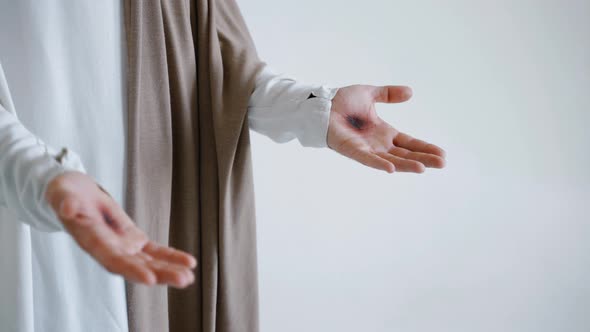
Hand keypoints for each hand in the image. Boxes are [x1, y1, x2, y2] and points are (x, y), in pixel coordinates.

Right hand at [45, 171, 196, 287]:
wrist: (73, 194)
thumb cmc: (66, 193)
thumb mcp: (62, 192)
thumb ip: (64, 201)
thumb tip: (67, 207)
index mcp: (91, 241)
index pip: (112, 260)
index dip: (131, 269)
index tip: (149, 279)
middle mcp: (108, 250)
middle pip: (136, 266)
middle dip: (160, 274)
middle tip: (183, 279)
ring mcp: (122, 246)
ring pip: (148, 262)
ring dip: (169, 269)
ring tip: (189, 276)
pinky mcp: (133, 239)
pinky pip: (154, 250)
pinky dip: (170, 256)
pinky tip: (188, 262)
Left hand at [327, 85, 445, 172]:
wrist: (321, 104)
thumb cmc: (341, 101)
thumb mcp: (370, 94)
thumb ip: (389, 94)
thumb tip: (410, 92)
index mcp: (383, 132)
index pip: (409, 142)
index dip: (425, 148)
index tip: (442, 153)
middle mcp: (377, 144)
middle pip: (405, 154)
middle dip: (423, 159)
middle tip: (442, 163)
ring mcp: (366, 149)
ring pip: (391, 160)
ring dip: (406, 164)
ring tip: (424, 168)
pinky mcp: (352, 149)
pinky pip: (368, 159)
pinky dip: (379, 164)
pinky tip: (391, 168)